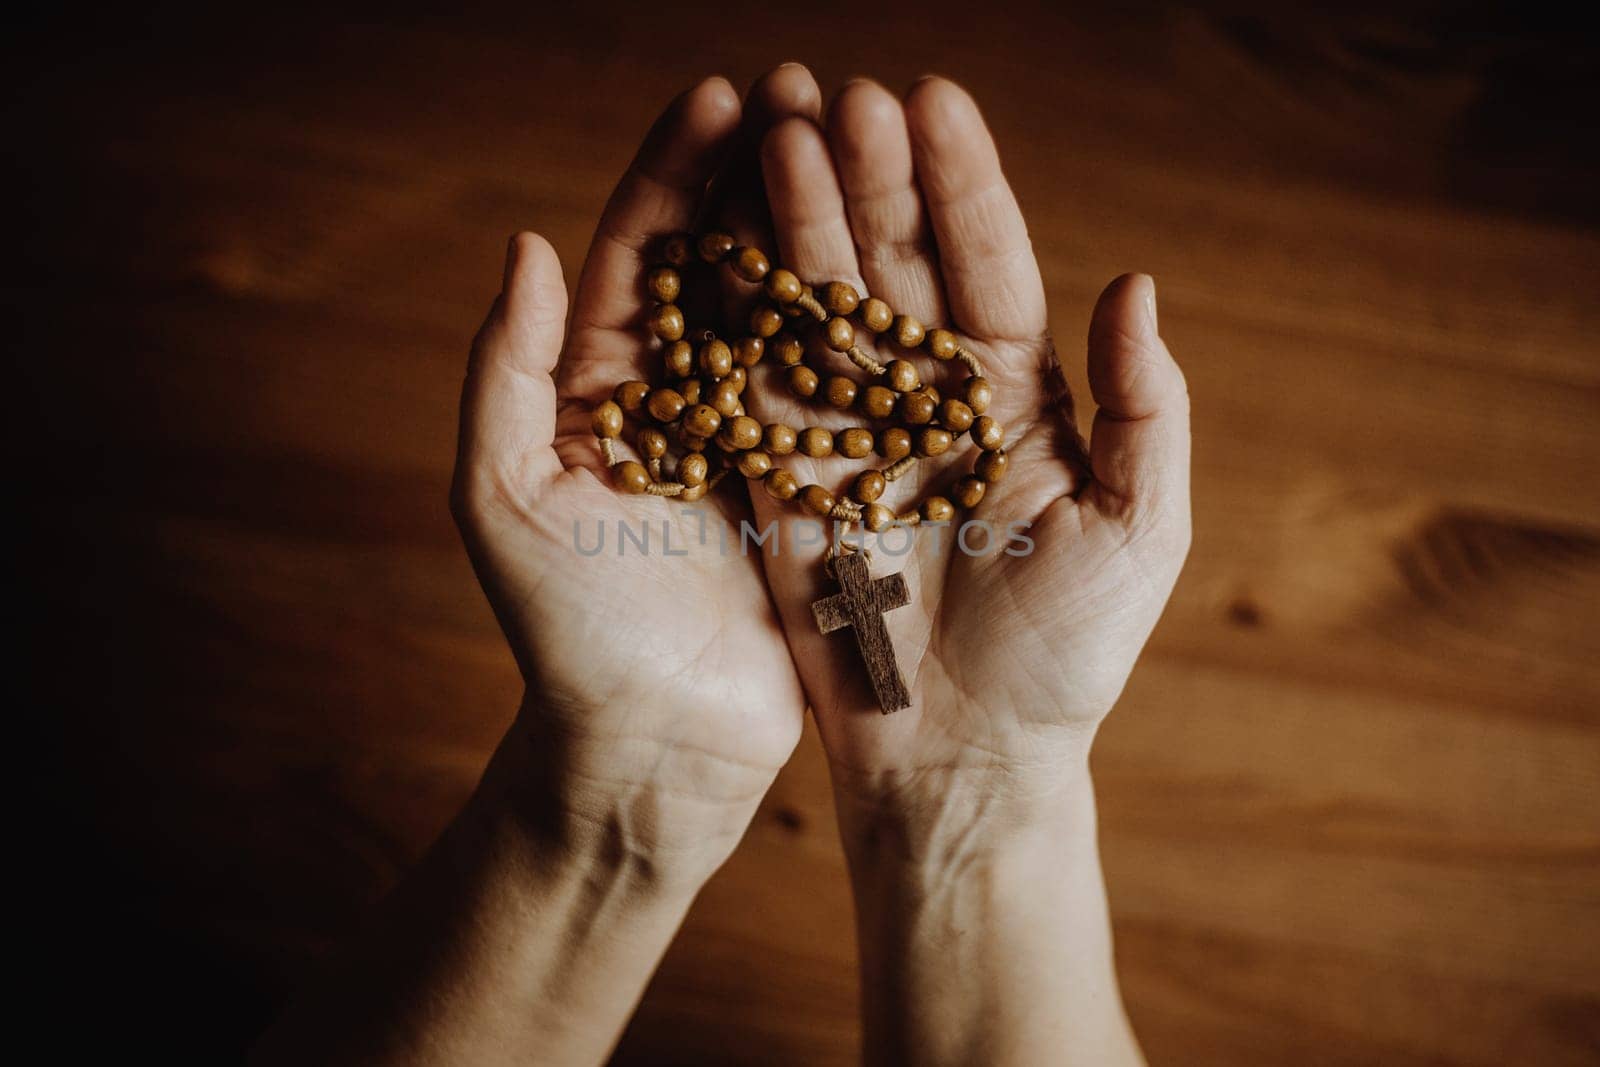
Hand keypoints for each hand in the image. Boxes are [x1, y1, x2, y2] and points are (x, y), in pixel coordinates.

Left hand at [452, 70, 823, 882]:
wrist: (653, 744)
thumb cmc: (564, 633)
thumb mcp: (502, 498)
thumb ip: (506, 370)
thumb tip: (528, 243)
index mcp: (596, 388)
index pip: (639, 254)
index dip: (674, 174)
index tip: (720, 94)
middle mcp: (676, 398)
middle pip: (721, 260)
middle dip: (757, 173)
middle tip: (807, 87)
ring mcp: (749, 437)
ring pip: (787, 308)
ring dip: (818, 225)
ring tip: (858, 142)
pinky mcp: (811, 484)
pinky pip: (839, 389)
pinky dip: (864, 322)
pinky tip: (901, 255)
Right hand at [746, 76, 1190, 830]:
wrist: (959, 757)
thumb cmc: (1064, 656)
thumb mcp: (1140, 531)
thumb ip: (1146, 407)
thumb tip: (1133, 281)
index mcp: (1015, 395)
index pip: (987, 263)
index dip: (962, 183)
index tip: (932, 99)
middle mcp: (928, 395)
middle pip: (895, 264)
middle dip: (869, 178)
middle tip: (838, 96)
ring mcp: (850, 431)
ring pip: (821, 305)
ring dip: (800, 220)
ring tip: (776, 131)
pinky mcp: (785, 477)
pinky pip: (760, 381)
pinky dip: (741, 311)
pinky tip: (721, 233)